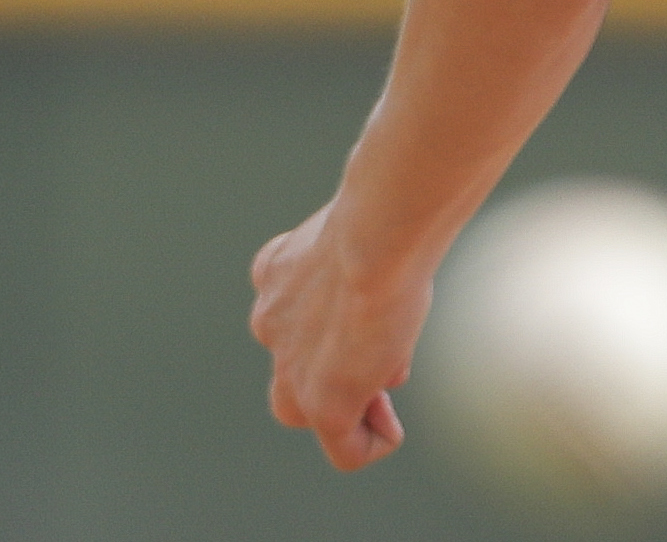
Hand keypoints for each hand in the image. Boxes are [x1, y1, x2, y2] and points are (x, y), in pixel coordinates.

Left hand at [249, 197, 428, 470]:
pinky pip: (346, 450)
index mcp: (277, 273)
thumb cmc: (388, 216)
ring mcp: (292, 367)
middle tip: (383, 357)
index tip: (379, 313)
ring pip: (302, 410)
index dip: (336, 322)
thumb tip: (387, 343)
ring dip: (345, 408)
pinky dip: (373, 442)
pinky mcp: (322, 404)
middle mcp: (272, 321)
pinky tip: (394, 428)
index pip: (293, 313)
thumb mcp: (371, 240)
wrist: (378, 233)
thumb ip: (368, 280)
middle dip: (334, 369)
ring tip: (383, 397)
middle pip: (291, 367)